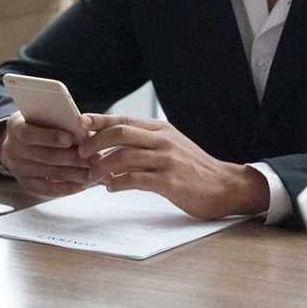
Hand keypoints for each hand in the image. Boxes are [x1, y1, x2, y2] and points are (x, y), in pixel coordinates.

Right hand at [0, 112, 95, 197]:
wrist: (20, 143)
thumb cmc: (40, 125)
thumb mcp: (44, 116)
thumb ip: (61, 121)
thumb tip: (85, 128)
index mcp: (15, 126)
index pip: (28, 133)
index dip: (49, 137)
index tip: (70, 139)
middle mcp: (12, 148)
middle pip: (44, 156)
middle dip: (73, 157)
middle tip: (95, 157)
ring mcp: (18, 168)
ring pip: (51, 173)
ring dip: (76, 173)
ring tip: (96, 171)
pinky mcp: (26, 184)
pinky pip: (48, 189)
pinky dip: (68, 187)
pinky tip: (84, 184)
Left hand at [78, 113, 269, 219]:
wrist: (227, 186)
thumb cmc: (192, 168)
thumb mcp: (169, 146)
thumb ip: (144, 142)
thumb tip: (109, 144)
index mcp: (160, 129)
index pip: (123, 119)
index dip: (98, 120)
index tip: (79, 123)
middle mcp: (162, 140)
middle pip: (119, 133)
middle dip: (94, 142)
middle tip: (82, 154)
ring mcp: (166, 160)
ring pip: (123, 156)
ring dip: (102, 167)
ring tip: (93, 176)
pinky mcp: (170, 181)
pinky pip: (135, 179)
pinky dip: (117, 183)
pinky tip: (111, 187)